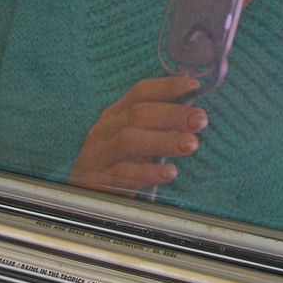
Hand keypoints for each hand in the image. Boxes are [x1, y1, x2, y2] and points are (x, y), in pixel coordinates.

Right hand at [68, 76, 207, 195]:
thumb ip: (158, 126)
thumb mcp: (135, 139)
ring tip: (191, 144)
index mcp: (116, 114)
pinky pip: (123, 174)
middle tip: (200, 120)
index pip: (141, 92)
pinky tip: (170, 173)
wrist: (82, 195)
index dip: (168, 86)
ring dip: (164, 140)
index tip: (194, 86)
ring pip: (129, 140)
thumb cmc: (117, 163)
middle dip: (173, 115)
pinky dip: (148, 172)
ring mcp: (97, 154)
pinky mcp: (95, 180)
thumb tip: (194, 115)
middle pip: (138, 114)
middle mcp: (104, 129)